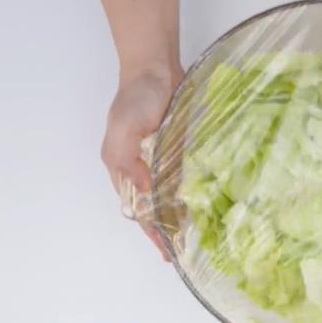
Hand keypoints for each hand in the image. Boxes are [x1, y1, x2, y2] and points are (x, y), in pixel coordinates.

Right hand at [101, 68, 182, 259]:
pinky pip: (182, 179)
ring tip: (191, 239)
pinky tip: (199, 208)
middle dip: (163, 230)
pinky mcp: (178, 151)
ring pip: (168, 197)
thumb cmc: (136, 97)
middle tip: (181, 253)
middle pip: (152, 207)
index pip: (137, 208)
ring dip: (177, 217)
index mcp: (122, 168)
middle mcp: (141, 169)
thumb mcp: (124, 127)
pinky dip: (188, 195)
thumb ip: (128, 160)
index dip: (150, 231)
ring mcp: (160, 160)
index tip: (164, 251)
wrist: (157, 70)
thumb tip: (146, 190)